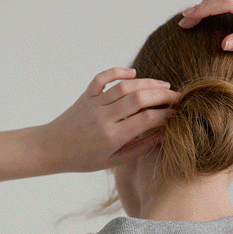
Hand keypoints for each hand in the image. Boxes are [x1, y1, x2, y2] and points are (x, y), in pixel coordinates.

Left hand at [40, 67, 180, 174]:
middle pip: (139, 99)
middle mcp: (104, 117)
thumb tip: (162, 134)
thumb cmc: (85, 159)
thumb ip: (140, 147)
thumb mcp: (115, 161)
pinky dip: (118, 72)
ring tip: (164, 86)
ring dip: (148, 83)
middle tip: (178, 97)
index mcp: (113, 137)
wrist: (53, 149)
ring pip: (125, 87)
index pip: (146, 120)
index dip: (165, 115)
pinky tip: (133, 73)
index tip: (177, 115)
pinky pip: (102, 78)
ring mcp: (94, 104)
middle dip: (162, 96)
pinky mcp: (86, 95)